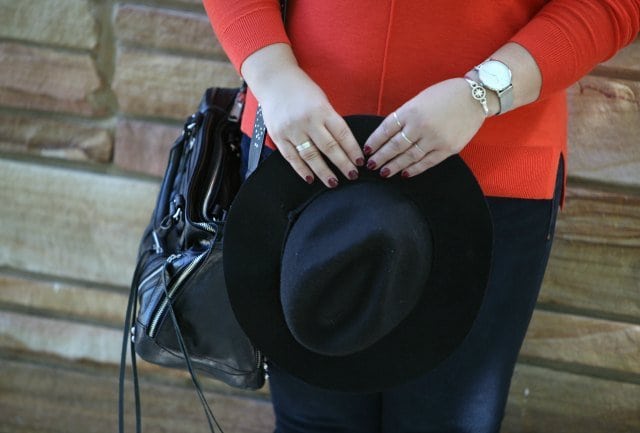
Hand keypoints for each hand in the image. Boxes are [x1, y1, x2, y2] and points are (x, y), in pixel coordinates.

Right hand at [257, 66, 363, 187]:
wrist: (273, 79)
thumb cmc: (302, 90)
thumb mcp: (321, 100)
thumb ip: (330, 120)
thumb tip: (344, 145)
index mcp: (322, 110)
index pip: (342, 134)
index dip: (352, 150)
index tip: (360, 162)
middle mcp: (307, 120)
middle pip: (329, 148)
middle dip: (342, 164)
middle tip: (352, 175)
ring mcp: (291, 129)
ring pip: (311, 156)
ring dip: (323, 172)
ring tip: (333, 182)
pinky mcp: (278, 136)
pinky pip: (292, 157)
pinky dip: (302, 170)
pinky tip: (311, 178)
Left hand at [363, 78, 486, 177]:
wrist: (475, 97)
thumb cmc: (445, 95)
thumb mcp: (420, 99)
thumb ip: (405, 115)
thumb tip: (388, 134)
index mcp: (412, 110)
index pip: (387, 129)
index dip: (375, 141)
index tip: (367, 150)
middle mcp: (421, 126)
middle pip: (395, 146)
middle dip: (381, 157)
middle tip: (370, 165)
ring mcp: (435, 139)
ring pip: (409, 157)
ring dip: (394, 166)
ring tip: (383, 172)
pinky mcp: (448, 149)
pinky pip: (427, 163)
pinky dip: (414, 169)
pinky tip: (404, 173)